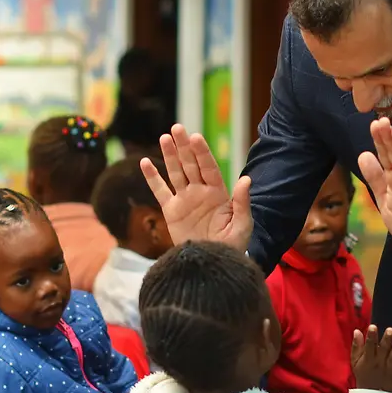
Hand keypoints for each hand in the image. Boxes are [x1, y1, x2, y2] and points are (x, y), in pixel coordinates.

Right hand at [141, 126, 252, 250]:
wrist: (211, 264)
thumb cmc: (231, 246)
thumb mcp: (242, 225)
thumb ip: (242, 202)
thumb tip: (246, 178)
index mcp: (218, 193)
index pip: (209, 167)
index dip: (202, 152)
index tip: (196, 137)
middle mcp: (200, 192)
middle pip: (191, 164)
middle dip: (184, 146)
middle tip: (177, 128)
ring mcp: (185, 200)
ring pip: (175, 172)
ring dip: (169, 155)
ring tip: (164, 137)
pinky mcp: (171, 211)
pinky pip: (160, 191)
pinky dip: (152, 177)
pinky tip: (144, 162)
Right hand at [351, 326, 391, 392]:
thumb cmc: (364, 374)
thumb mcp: (355, 361)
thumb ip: (357, 346)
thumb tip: (357, 331)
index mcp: (368, 358)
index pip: (369, 345)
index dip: (371, 336)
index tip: (373, 327)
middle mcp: (379, 363)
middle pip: (383, 350)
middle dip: (386, 340)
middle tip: (390, 330)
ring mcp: (389, 370)